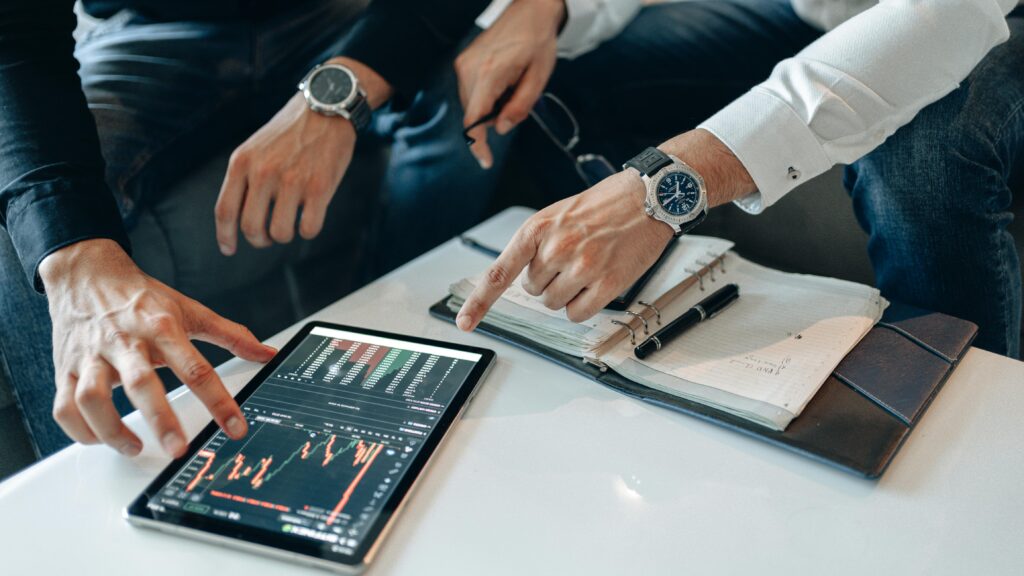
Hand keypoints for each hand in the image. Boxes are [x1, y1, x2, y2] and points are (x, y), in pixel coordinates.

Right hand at [39, 239, 276, 456]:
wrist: (87, 272)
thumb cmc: (141, 297)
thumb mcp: (189, 309)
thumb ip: (230, 334)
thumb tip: (267, 353)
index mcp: (162, 328)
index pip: (196, 368)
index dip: (218, 401)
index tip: (235, 427)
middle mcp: (126, 342)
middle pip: (141, 383)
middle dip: (160, 419)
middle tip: (178, 449)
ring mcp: (91, 355)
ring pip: (92, 397)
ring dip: (112, 429)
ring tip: (136, 448)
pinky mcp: (65, 366)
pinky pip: (64, 405)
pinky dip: (79, 429)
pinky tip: (99, 439)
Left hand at [215, 92, 354, 253]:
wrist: (325, 107)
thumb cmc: (290, 132)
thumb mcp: (255, 147)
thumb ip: (245, 177)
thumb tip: (238, 218)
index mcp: (242, 162)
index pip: (225, 210)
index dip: (225, 236)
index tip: (229, 249)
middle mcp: (264, 172)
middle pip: (251, 227)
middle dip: (258, 240)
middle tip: (267, 237)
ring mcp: (293, 181)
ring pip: (280, 233)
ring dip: (284, 236)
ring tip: (290, 225)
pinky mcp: (320, 187)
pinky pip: (309, 229)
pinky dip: (308, 230)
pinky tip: (310, 219)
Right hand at [455, 0, 565, 168]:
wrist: (529, 12)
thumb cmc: (538, 42)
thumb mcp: (538, 78)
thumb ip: (520, 107)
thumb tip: (502, 129)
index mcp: (489, 74)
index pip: (474, 120)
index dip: (478, 145)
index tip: (485, 162)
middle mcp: (469, 69)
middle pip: (473, 114)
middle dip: (493, 120)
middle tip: (517, 101)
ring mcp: (463, 64)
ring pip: (471, 104)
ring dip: (490, 107)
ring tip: (512, 86)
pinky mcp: (462, 61)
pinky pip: (470, 91)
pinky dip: (486, 96)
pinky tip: (503, 82)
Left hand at [457, 170, 671, 327]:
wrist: (648, 197)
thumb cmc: (603, 205)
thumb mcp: (557, 214)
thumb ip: (535, 245)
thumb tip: (520, 277)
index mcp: (537, 228)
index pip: (500, 272)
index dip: (479, 301)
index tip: (464, 322)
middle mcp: (556, 248)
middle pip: (533, 291)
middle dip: (548, 280)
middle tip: (572, 257)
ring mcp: (582, 266)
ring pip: (554, 304)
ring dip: (567, 293)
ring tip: (587, 266)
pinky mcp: (607, 283)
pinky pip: (577, 313)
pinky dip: (583, 305)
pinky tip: (597, 282)